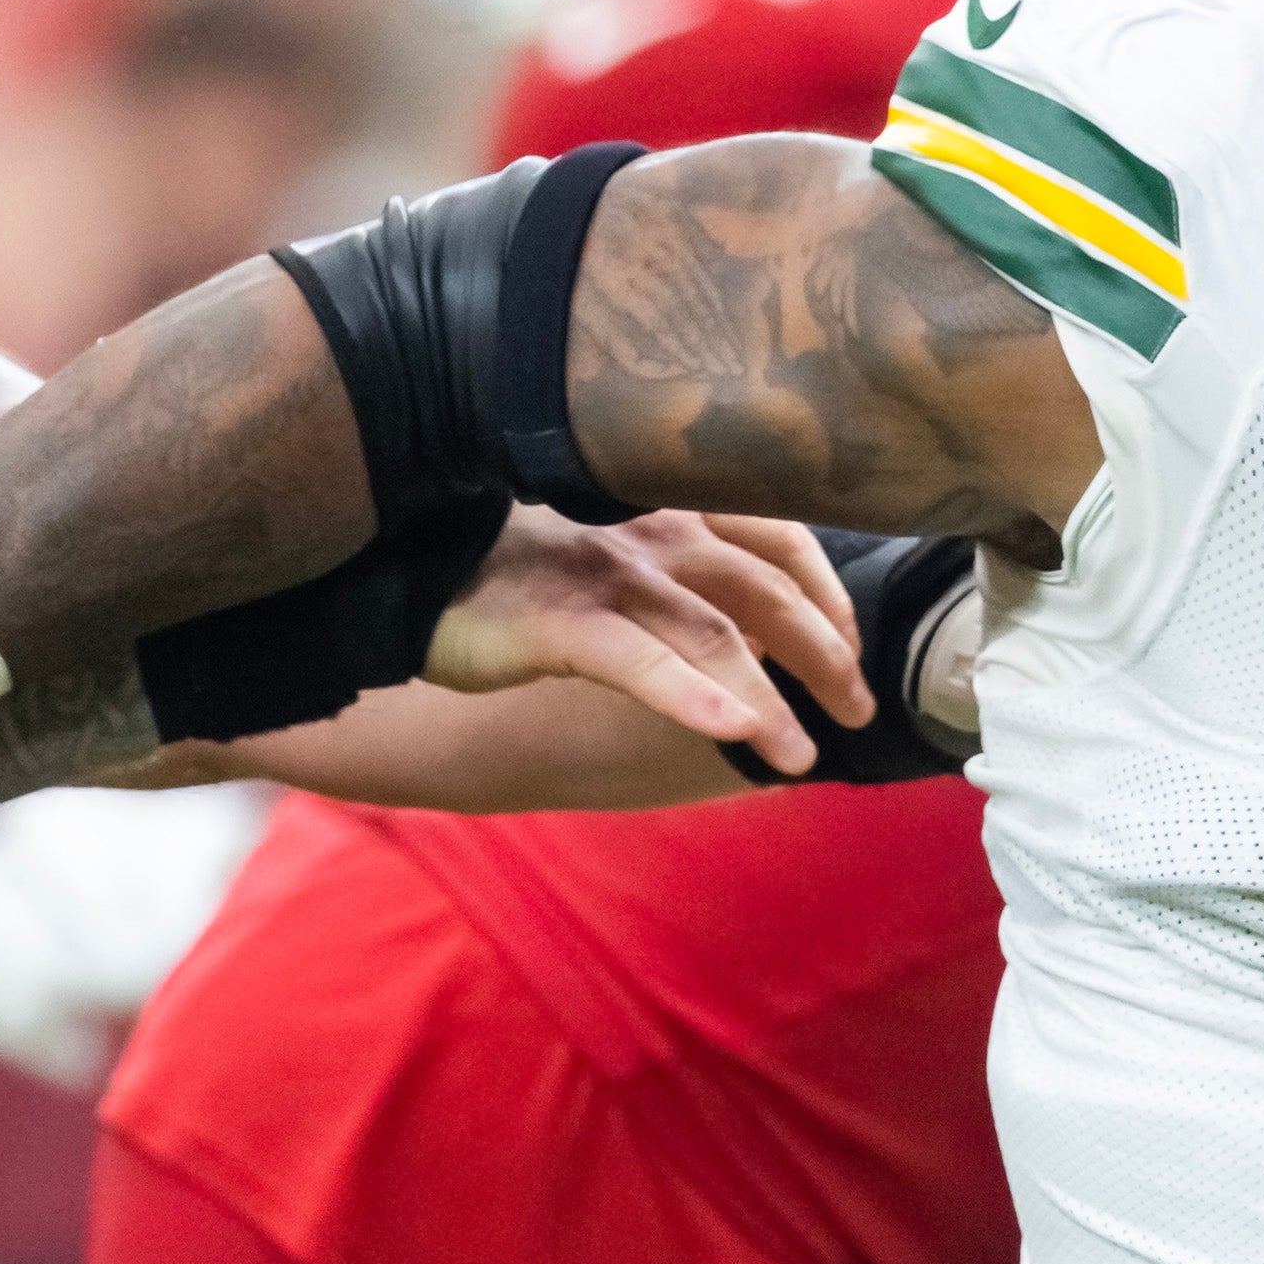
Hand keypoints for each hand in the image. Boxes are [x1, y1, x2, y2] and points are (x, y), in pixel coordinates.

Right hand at [419, 510, 870, 768]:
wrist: (406, 564)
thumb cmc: (510, 566)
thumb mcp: (609, 557)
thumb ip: (678, 576)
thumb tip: (752, 627)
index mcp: (670, 508)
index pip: (779, 536)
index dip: (827, 591)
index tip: (852, 644)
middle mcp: (652, 532)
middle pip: (767, 591)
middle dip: (825, 654)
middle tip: (858, 710)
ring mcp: (607, 576)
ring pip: (715, 635)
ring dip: (772, 697)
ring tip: (802, 755)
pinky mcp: (559, 622)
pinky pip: (638, 662)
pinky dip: (692, 695)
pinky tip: (735, 730)